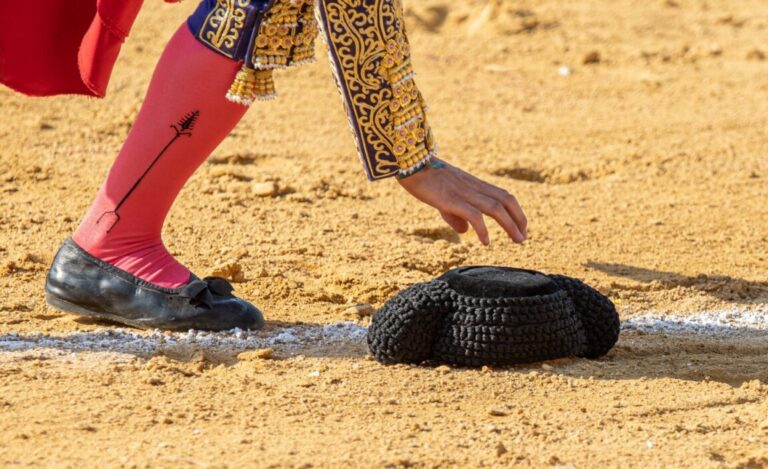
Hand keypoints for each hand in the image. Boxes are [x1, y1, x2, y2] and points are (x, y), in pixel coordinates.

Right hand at [397, 159, 527, 245]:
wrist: (410, 165)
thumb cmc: (425, 180)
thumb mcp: (444, 199)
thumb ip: (456, 216)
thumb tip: (465, 232)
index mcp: (474, 185)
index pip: (503, 196)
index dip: (516, 211)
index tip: (521, 228)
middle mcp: (474, 187)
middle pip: (506, 200)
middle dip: (519, 219)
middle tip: (524, 238)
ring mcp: (464, 193)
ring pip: (496, 208)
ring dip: (510, 225)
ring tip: (518, 240)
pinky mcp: (451, 199)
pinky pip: (474, 215)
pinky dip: (484, 229)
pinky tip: (486, 242)